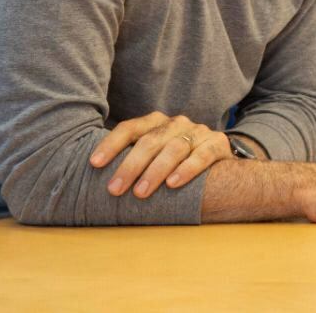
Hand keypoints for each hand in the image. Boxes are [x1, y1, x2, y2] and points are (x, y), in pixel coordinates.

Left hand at [90, 111, 230, 197]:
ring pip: (174, 148)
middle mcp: (176, 124)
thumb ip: (133, 159)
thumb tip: (93, 179)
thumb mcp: (155, 154)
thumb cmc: (178, 162)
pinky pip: (201, 156)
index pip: (130, 128)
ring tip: (140, 192)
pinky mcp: (217, 144)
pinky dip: (187, 169)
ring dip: (155, 171)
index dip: (111, 144)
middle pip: (150, 140)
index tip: (94, 164)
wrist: (222, 159)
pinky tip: (173, 184)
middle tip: (114, 189)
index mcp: (156, 122)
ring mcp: (198, 132)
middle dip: (130, 165)